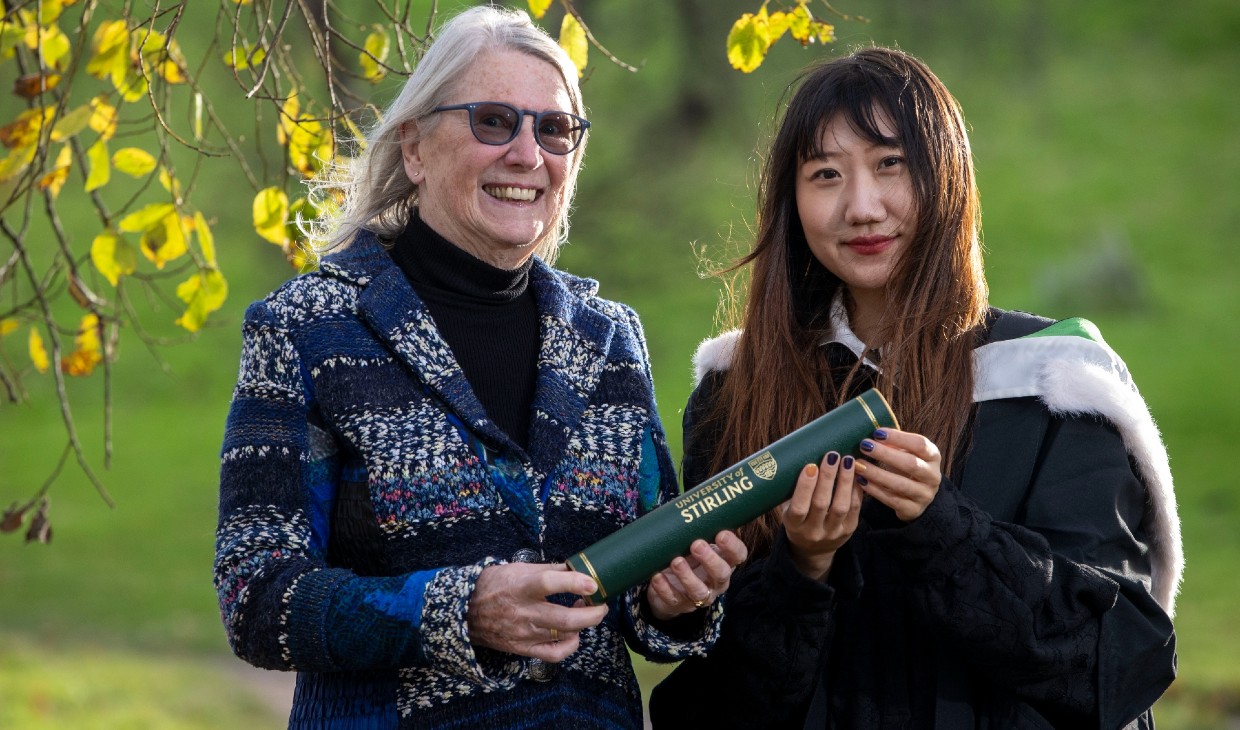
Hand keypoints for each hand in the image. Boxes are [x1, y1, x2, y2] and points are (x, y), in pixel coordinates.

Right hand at [467, 562, 607, 662]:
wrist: (465, 613)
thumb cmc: (494, 586)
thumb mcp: (518, 569)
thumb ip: (549, 569)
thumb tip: (577, 568)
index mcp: (520, 587)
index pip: (548, 583)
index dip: (573, 582)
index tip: (592, 583)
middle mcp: (523, 612)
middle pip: (564, 618)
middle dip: (592, 613)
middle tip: (602, 603)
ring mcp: (524, 634)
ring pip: (564, 634)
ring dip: (584, 623)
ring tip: (587, 611)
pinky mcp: (524, 649)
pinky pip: (555, 654)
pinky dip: (571, 645)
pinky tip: (573, 633)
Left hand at [646, 530, 747, 620]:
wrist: (670, 587)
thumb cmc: (687, 556)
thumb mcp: (696, 541)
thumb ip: (699, 528)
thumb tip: (694, 500)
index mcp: (725, 562)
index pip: (738, 556)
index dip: (733, 546)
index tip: (721, 534)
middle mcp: (716, 582)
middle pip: (721, 574)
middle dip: (710, 559)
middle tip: (696, 544)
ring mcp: (699, 596)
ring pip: (699, 591)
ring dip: (687, 576)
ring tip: (675, 561)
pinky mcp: (679, 605)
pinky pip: (673, 599)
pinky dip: (664, 588)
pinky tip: (657, 576)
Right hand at [781, 451, 862, 578]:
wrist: (812, 548)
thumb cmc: (798, 519)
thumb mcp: (787, 509)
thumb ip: (791, 490)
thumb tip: (797, 455)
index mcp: (794, 525)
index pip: (799, 507)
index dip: (805, 487)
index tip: (810, 466)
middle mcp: (813, 531)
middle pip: (821, 504)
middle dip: (827, 478)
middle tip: (831, 455)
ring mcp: (833, 532)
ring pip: (841, 506)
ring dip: (845, 481)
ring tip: (847, 460)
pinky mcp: (849, 530)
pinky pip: (855, 508)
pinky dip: (856, 489)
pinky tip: (856, 473)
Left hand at [855, 428, 941, 521]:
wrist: (918, 496)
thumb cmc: (907, 467)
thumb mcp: (907, 452)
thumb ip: (894, 443)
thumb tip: (868, 431)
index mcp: (933, 456)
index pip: (920, 444)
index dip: (899, 438)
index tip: (877, 432)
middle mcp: (933, 476)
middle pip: (911, 464)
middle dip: (885, 454)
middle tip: (864, 446)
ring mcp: (924, 495)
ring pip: (900, 484)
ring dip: (877, 474)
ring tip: (858, 465)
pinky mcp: (913, 510)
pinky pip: (892, 500)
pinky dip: (875, 490)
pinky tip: (861, 481)